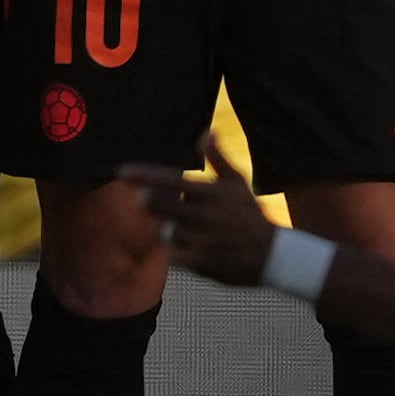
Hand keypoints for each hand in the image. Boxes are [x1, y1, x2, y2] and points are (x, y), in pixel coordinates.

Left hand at [118, 162, 278, 287]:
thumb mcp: (237, 183)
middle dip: (148, 201)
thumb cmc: (249, 215)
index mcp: (212, 194)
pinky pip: (173, 255)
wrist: (272, 255)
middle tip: (142, 198)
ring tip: (181, 225)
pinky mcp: (200, 264)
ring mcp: (201, 241)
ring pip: (165, 231)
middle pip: (160, 206)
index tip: (122, 171)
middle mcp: (205, 217)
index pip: (172, 180)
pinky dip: (175, 250)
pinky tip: (187, 246)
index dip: (145, 176)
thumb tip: (206, 131)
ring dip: (165, 227)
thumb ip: (218, 158)